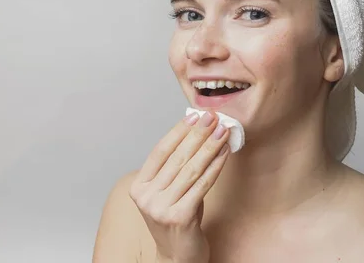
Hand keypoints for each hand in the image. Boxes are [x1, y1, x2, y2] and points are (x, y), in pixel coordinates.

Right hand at [129, 111, 230, 262]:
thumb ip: (176, 168)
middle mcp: (146, 197)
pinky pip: (202, 184)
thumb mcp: (169, 192)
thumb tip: (197, 132)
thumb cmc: (177, 219)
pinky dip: (215, 166)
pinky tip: (225, 153)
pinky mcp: (180, 217)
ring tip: (222, 131)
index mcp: (139, 187)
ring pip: (190, 169)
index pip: (160, 151)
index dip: (178, 132)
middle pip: (176, 158)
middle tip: (212, 118)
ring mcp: (161, 208)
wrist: (177, 257)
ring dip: (209, 147)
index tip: (193, 115)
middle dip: (197, 134)